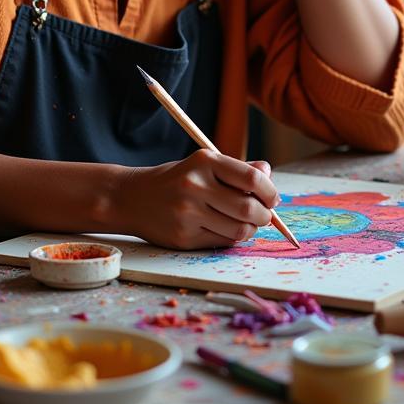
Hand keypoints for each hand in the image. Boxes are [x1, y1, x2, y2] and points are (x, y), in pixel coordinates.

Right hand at [120, 151, 279, 249]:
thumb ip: (237, 170)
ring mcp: (188, 213)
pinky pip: (222, 242)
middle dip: (265, 215)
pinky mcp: (184, 237)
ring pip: (239, 230)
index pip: (252, 179)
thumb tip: (268, 174)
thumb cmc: (176, 179)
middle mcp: (195, 185)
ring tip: (246, 223)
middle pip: (249, 208)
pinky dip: (232, 238)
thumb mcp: (204, 165)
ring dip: (251, 230)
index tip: (272, 198)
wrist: (131, 197)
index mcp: (204, 161)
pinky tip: (226, 229)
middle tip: (265, 215)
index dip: (270, 191)